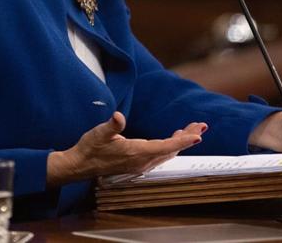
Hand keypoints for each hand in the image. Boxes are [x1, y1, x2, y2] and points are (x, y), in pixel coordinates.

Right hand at [47, 112, 205, 184]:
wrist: (80, 165)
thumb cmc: (89, 148)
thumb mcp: (99, 133)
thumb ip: (111, 125)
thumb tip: (118, 117)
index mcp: (136, 153)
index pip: (165, 147)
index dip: (182, 141)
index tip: (197, 136)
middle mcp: (141, 161)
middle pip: (171, 150)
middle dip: (187, 137)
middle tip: (201, 126)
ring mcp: (140, 164)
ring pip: (167, 152)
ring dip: (180, 141)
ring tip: (192, 129)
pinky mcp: (137, 163)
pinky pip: (160, 154)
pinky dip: (171, 145)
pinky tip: (173, 138)